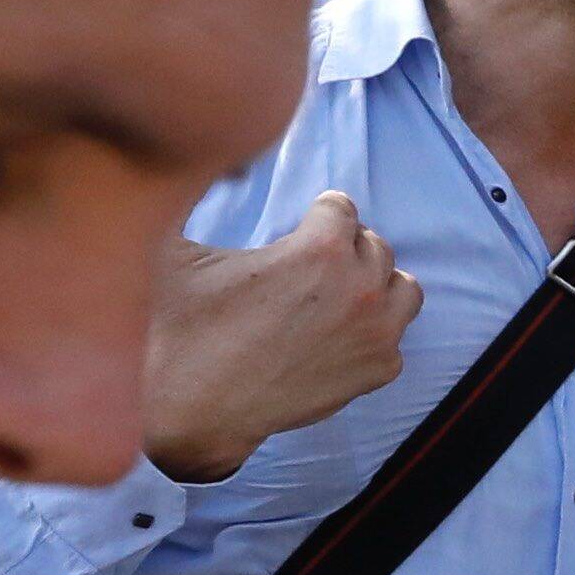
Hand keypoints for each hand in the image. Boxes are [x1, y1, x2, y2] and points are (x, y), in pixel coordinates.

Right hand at [145, 188, 419, 478]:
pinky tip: (333, 339)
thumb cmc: (180, 328)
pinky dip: (372, 334)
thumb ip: (184, 195)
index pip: (341, 207)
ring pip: (402, 287)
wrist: (190, 409)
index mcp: (321, 248)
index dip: (314, 216)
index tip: (297, 230)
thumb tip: (178, 164)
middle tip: (306, 269)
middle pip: (373, 245)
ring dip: (374, 285)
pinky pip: (395, 337)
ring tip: (334, 296)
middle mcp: (361, 287)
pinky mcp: (377, 371)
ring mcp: (376, 333)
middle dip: (343, 250)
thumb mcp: (172, 249)